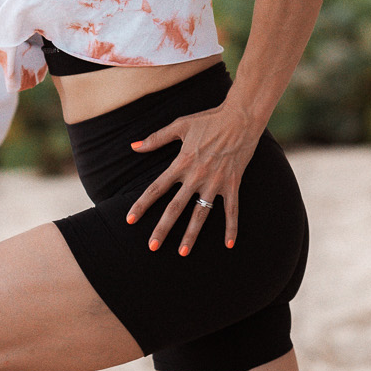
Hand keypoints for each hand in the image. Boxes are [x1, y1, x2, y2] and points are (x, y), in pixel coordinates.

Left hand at [126, 97, 258, 254]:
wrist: (240, 118)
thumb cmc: (208, 120)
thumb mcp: (179, 125)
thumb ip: (156, 139)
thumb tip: (133, 146)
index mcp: (181, 163)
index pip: (156, 188)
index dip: (142, 205)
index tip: (130, 220)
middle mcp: (196, 176)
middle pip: (175, 207)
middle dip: (163, 228)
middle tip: (152, 247)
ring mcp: (215, 183)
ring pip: (201, 214)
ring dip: (191, 234)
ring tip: (183, 253)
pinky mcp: (232, 185)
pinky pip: (232, 211)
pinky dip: (231, 228)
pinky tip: (229, 245)